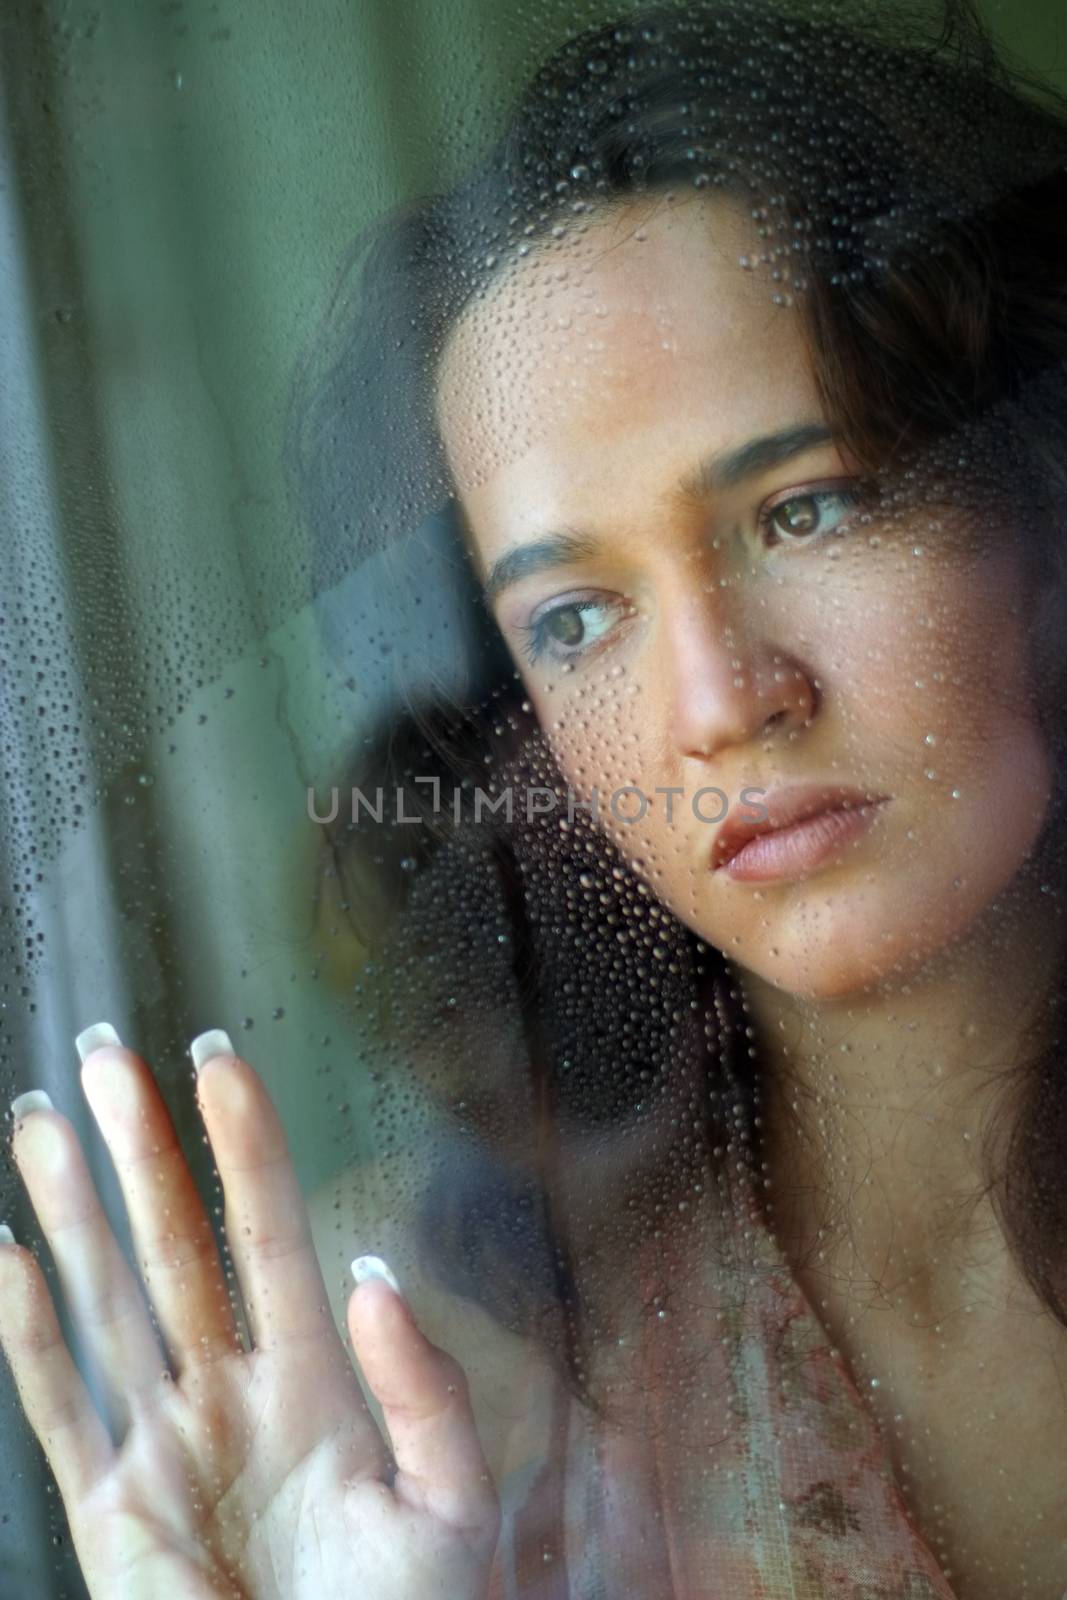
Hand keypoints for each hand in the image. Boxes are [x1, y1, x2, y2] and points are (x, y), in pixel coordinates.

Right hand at [0, 1029, 499, 1598]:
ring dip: (70, 1211)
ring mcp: (164, 1443)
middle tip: (107, 1055)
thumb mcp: (450, 1501)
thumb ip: (423, 1389)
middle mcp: (231, 1390)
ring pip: (107, 1299)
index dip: (244, 1145)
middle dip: (138, 1148)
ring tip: (40, 1123)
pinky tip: (6, 1259)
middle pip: (173, 1242)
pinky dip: (26, 1332)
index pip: (268, 1231)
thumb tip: (375, 1277)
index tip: (219, 1061)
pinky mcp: (111, 1510)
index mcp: (314, 1378)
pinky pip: (59, 1404)